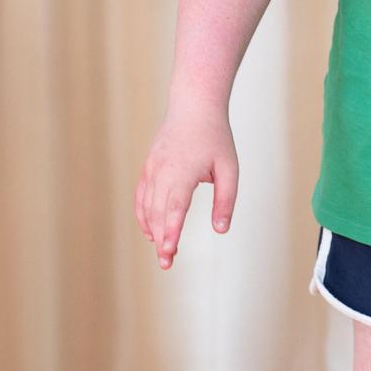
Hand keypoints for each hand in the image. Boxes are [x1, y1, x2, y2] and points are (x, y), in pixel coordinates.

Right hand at [134, 101, 237, 269]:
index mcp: (183, 171)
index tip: (169, 251)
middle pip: (158, 212)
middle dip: (162, 239)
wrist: (194, 107)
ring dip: (153, 230)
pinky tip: (151, 232)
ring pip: (147, 206)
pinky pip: (141, 197)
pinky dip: (144, 215)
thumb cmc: (215, 138)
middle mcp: (163, 172)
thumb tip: (221, 229)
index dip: (171, 231)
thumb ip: (226, 200)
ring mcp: (152, 169)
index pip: (174, 208)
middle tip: (167, 262)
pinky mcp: (148, 168)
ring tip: (163, 251)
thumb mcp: (229, 168)